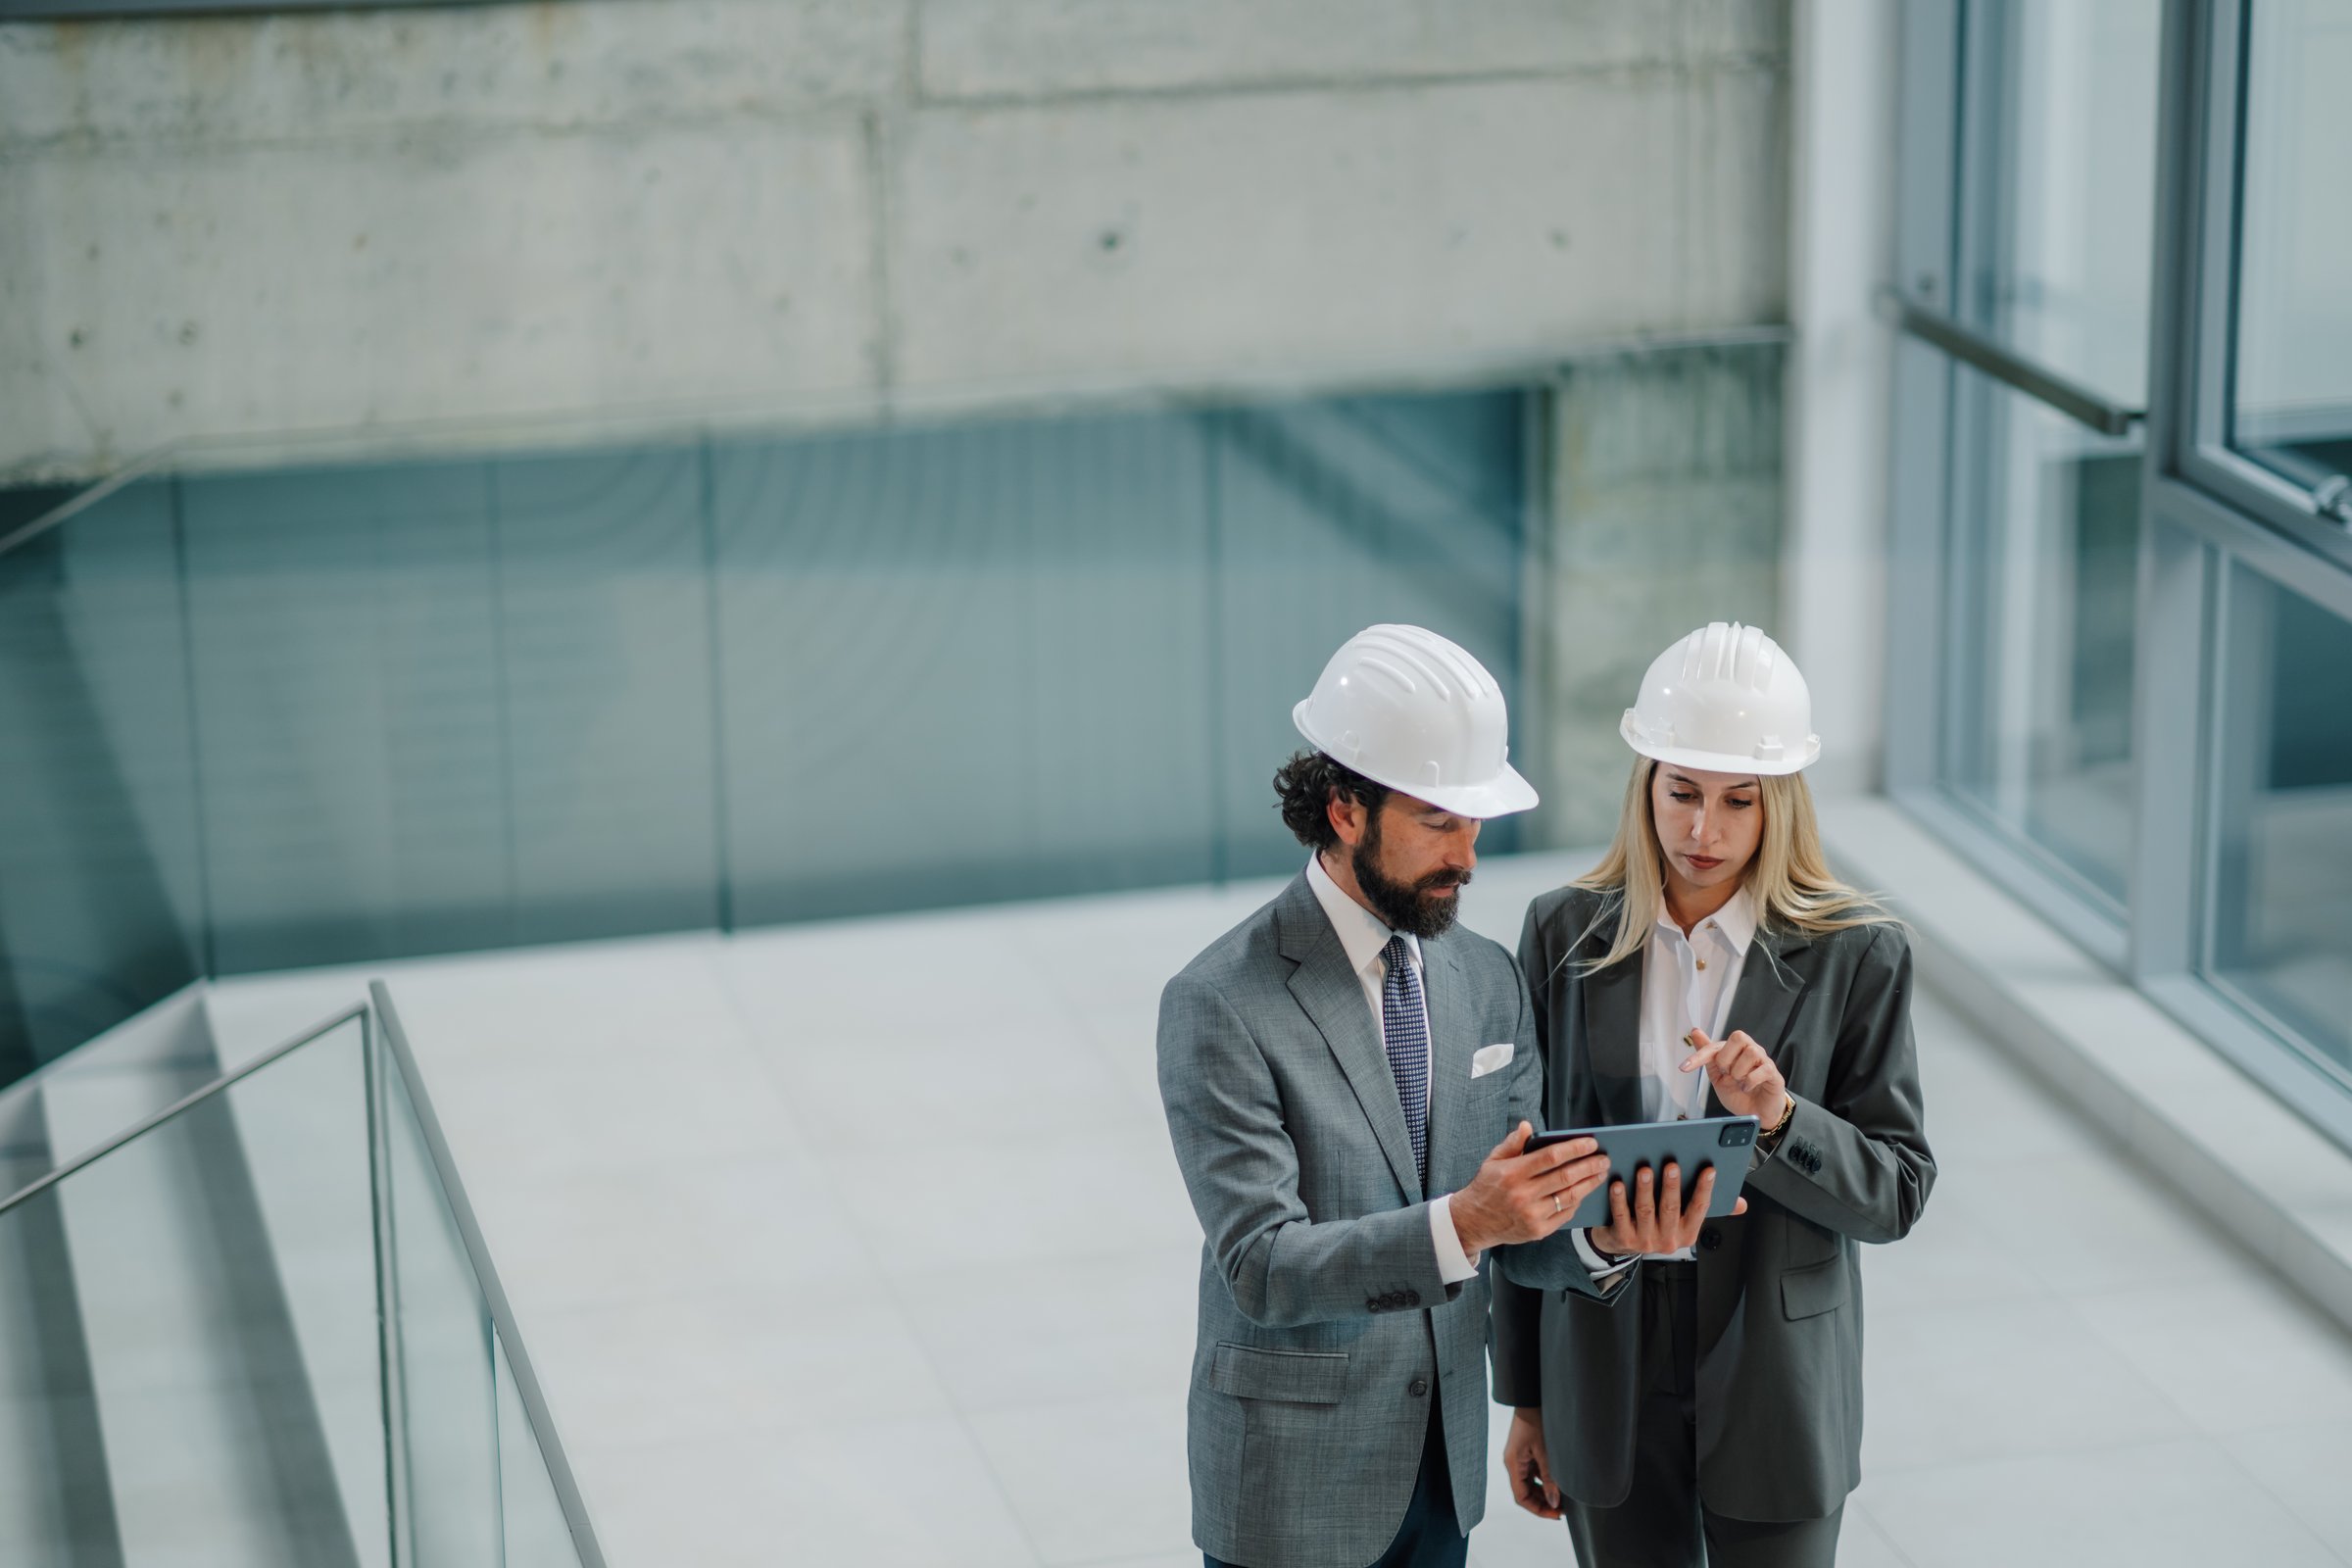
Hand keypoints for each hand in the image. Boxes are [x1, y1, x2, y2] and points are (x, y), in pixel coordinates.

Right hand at [1450, 1122, 1610, 1253]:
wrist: (1473, 1222)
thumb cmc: (1486, 1187)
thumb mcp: (1492, 1161)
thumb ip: (1512, 1143)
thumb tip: (1527, 1126)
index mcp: (1513, 1173)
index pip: (1551, 1157)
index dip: (1574, 1148)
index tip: (1591, 1143)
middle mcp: (1523, 1194)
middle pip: (1565, 1176)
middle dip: (1589, 1165)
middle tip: (1604, 1158)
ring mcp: (1532, 1215)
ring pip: (1569, 1196)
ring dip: (1589, 1184)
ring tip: (1601, 1173)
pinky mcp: (1538, 1231)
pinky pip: (1565, 1214)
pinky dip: (1578, 1202)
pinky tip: (1585, 1191)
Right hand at [1503, 1407, 1561, 1517]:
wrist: (1532, 1398)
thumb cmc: (1536, 1421)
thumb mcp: (1545, 1452)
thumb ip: (1550, 1478)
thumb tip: (1555, 1503)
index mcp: (1513, 1464)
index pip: (1521, 1497)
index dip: (1538, 1509)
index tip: (1556, 1515)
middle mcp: (1513, 1463)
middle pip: (1525, 1492)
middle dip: (1543, 1503)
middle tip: (1563, 1510)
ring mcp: (1520, 1458)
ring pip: (1530, 1483)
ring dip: (1544, 1493)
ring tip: (1563, 1498)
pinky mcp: (1527, 1452)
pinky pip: (1534, 1473)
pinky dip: (1545, 1481)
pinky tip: (1558, 1483)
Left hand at [1585, 1159, 1745, 1258]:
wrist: (1622, 1243)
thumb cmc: (1657, 1224)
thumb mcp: (1685, 1220)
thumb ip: (1711, 1208)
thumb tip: (1741, 1204)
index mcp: (1687, 1232)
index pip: (1700, 1208)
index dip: (1704, 1189)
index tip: (1709, 1169)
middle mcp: (1669, 1239)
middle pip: (1671, 1208)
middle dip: (1672, 1185)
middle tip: (1672, 1164)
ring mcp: (1645, 1240)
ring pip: (1646, 1210)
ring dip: (1645, 1189)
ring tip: (1644, 1169)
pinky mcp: (1624, 1238)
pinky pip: (1621, 1216)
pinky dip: (1619, 1199)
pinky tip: (1618, 1183)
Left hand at [1681, 1027, 1786, 1122]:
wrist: (1757, 1114)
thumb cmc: (1739, 1093)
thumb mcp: (1718, 1077)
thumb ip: (1708, 1056)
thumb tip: (1695, 1032)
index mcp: (1734, 1051)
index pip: (1715, 1045)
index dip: (1699, 1056)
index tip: (1684, 1067)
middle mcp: (1750, 1051)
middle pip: (1738, 1036)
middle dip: (1726, 1058)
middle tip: (1726, 1073)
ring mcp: (1763, 1061)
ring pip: (1751, 1052)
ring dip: (1739, 1071)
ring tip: (1739, 1081)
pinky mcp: (1773, 1073)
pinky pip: (1763, 1069)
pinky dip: (1750, 1081)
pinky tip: (1746, 1087)